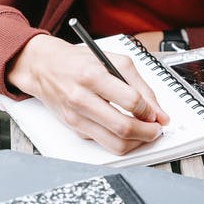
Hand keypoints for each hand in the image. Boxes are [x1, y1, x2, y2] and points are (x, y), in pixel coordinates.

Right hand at [6, 34, 168, 154]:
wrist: (45, 68)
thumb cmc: (80, 61)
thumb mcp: (113, 60)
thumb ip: (139, 84)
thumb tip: (158, 111)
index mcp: (94, 75)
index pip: (130, 100)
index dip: (150, 110)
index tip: (157, 113)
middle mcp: (82, 98)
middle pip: (123, 127)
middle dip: (148, 132)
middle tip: (156, 129)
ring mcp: (77, 117)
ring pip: (114, 143)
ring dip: (137, 142)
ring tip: (145, 133)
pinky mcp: (74, 128)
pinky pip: (103, 142)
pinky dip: (121, 141)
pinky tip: (127, 130)